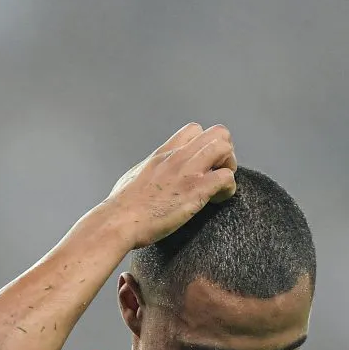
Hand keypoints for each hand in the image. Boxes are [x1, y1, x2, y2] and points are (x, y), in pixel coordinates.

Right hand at [103, 123, 237, 248]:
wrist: (120, 220)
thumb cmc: (123, 205)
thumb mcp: (137, 174)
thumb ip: (152, 169)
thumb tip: (155, 173)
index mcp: (164, 153)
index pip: (195, 130)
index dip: (205, 145)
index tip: (202, 164)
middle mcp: (178, 157)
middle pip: (217, 133)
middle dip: (224, 153)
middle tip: (216, 174)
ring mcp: (188, 171)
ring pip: (225, 148)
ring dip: (229, 167)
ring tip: (219, 185)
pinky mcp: (196, 190)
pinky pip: (227, 178)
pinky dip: (228, 189)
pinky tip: (217, 200)